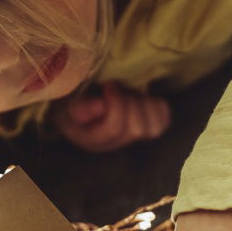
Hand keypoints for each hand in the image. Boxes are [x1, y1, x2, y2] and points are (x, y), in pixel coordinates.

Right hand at [48, 80, 171, 151]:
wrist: (81, 110)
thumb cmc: (71, 104)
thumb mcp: (67, 105)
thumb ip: (80, 108)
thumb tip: (100, 106)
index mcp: (94, 140)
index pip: (114, 128)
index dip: (116, 104)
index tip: (108, 86)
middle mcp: (116, 144)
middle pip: (136, 129)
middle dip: (130, 102)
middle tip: (119, 89)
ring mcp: (133, 139)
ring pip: (154, 128)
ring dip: (145, 104)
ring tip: (130, 94)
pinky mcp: (147, 129)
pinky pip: (164, 122)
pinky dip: (158, 106)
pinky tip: (142, 98)